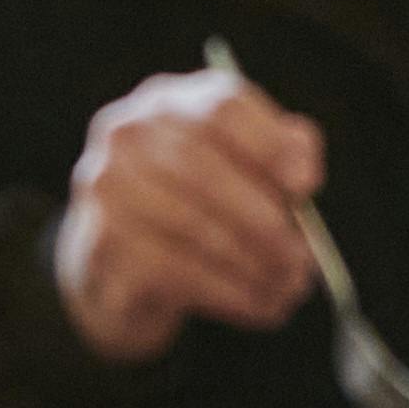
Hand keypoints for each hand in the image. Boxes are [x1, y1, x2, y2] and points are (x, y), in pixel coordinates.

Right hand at [50, 65, 325, 364]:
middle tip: (305, 259)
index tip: (307, 187)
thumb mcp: (241, 166)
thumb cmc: (197, 205)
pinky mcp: (101, 245)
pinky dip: (227, 292)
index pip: (223, 107)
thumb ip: (283, 152)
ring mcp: (106, 188)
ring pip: (193, 227)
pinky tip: (257, 305)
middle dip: (265, 221)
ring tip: (289, 288)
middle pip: (206, 170)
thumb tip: (303, 178)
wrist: (124, 266)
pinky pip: (175, 272)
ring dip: (252, 265)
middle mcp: (128, 134)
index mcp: (169, 101)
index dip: (270, 145)